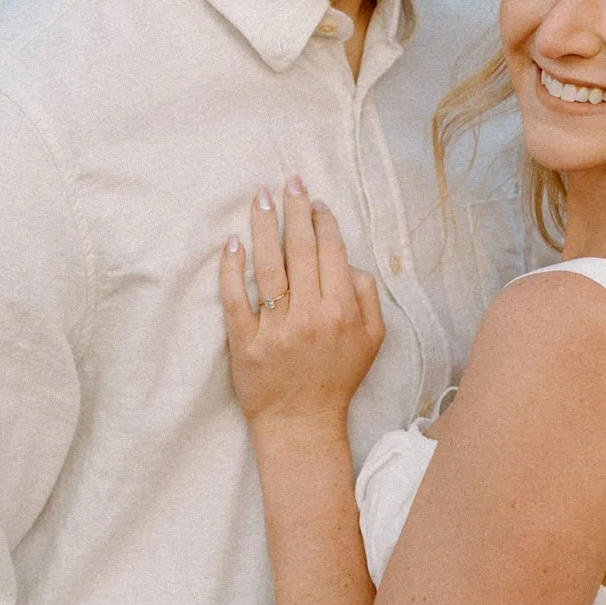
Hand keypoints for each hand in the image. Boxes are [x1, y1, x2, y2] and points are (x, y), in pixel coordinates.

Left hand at [221, 179, 384, 428]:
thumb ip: (366, 296)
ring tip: (261, 197)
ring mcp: (275, 329)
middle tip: (288, 181)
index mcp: (342, 311)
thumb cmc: (337, 378)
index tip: (315, 201)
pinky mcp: (245, 342)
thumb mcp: (372, 339)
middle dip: (295, 210)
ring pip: (269, 266)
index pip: (331, 252)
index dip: (323, 221)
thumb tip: (345, 260)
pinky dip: (233, 268)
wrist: (301, 423)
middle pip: (301, 250)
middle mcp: (310, 316)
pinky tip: (233, 242)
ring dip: (264, 226)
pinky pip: (236, 298)